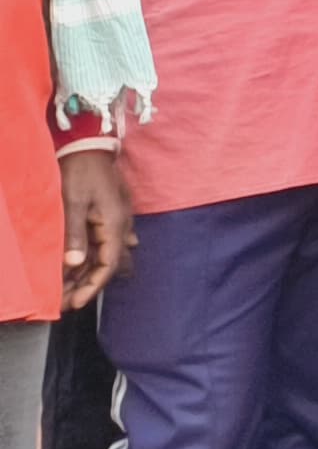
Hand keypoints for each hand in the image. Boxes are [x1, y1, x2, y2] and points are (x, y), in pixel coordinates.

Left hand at [56, 155, 128, 309]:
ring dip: (88, 272)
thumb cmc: (80, 171)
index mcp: (115, 225)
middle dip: (87, 285)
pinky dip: (92, 258)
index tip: (74, 303)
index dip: (91, 287)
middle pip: (108, 265)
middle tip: (65, 301)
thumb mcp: (73, 203)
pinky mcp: (112, 216)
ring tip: (68, 287)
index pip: (108, 265)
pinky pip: (106, 244)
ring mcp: (119, 221)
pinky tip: (81, 265)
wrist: (90, 145)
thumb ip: (74, 234)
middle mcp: (122, 227)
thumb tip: (73, 265)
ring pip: (107, 255)